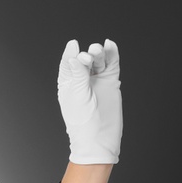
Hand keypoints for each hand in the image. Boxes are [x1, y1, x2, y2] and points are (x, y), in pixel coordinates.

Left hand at [56, 38, 121, 163]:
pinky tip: (110, 45)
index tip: (73, 44)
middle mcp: (83, 79)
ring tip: (99, 50)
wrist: (99, 138)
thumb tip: (75, 56)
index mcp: (69, 82)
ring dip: (99, 53)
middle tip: (89, 56)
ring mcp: (98, 80)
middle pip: (85, 59)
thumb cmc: (82, 121)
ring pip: (99, 60)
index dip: (71, 53)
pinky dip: (112, 54)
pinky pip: (112, 65)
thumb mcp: (77, 95)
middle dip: (87, 54)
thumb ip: (78, 74)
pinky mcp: (111, 82)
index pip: (69, 63)